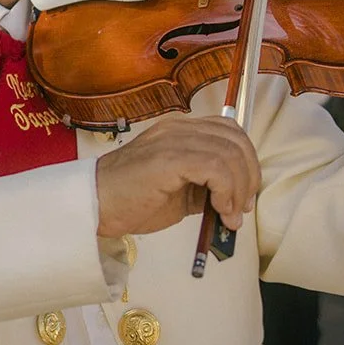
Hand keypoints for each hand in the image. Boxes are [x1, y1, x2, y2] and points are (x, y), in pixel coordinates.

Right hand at [95, 116, 260, 237]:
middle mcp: (179, 128)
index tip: (243, 196)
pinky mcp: (169, 157)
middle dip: (249, 176)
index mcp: (181, 131)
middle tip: (242, 208)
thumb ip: (205, 188)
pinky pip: (215, 167)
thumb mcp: (179, 193)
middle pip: (235, 139)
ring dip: (239, 189)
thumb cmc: (131, 202)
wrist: (94, 205)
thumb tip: (235, 202)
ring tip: (229, 215)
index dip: (246, 162)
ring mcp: (173, 139)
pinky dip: (227, 191)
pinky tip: (220, 211)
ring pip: (230, 153)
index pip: (229, 131)